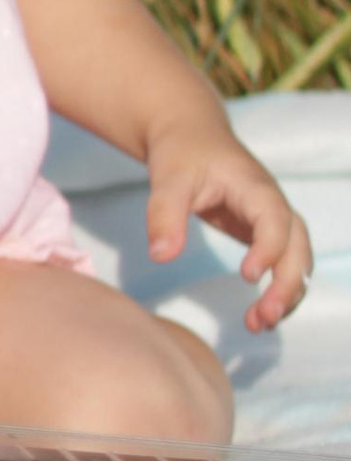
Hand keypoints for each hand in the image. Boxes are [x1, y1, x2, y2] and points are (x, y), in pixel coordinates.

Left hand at [145, 114, 311, 333]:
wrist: (190, 135)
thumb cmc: (181, 154)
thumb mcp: (168, 178)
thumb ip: (164, 214)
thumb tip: (162, 256)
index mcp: (256, 188)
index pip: (275, 221)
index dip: (268, 248)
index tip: (247, 275)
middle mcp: (273, 205)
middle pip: (298, 246)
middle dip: (287, 283)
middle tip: (264, 318)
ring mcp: (272, 220)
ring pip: (297, 259)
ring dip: (287, 294)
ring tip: (259, 325)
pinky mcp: (263, 233)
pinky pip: (283, 264)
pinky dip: (278, 290)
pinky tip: (257, 317)